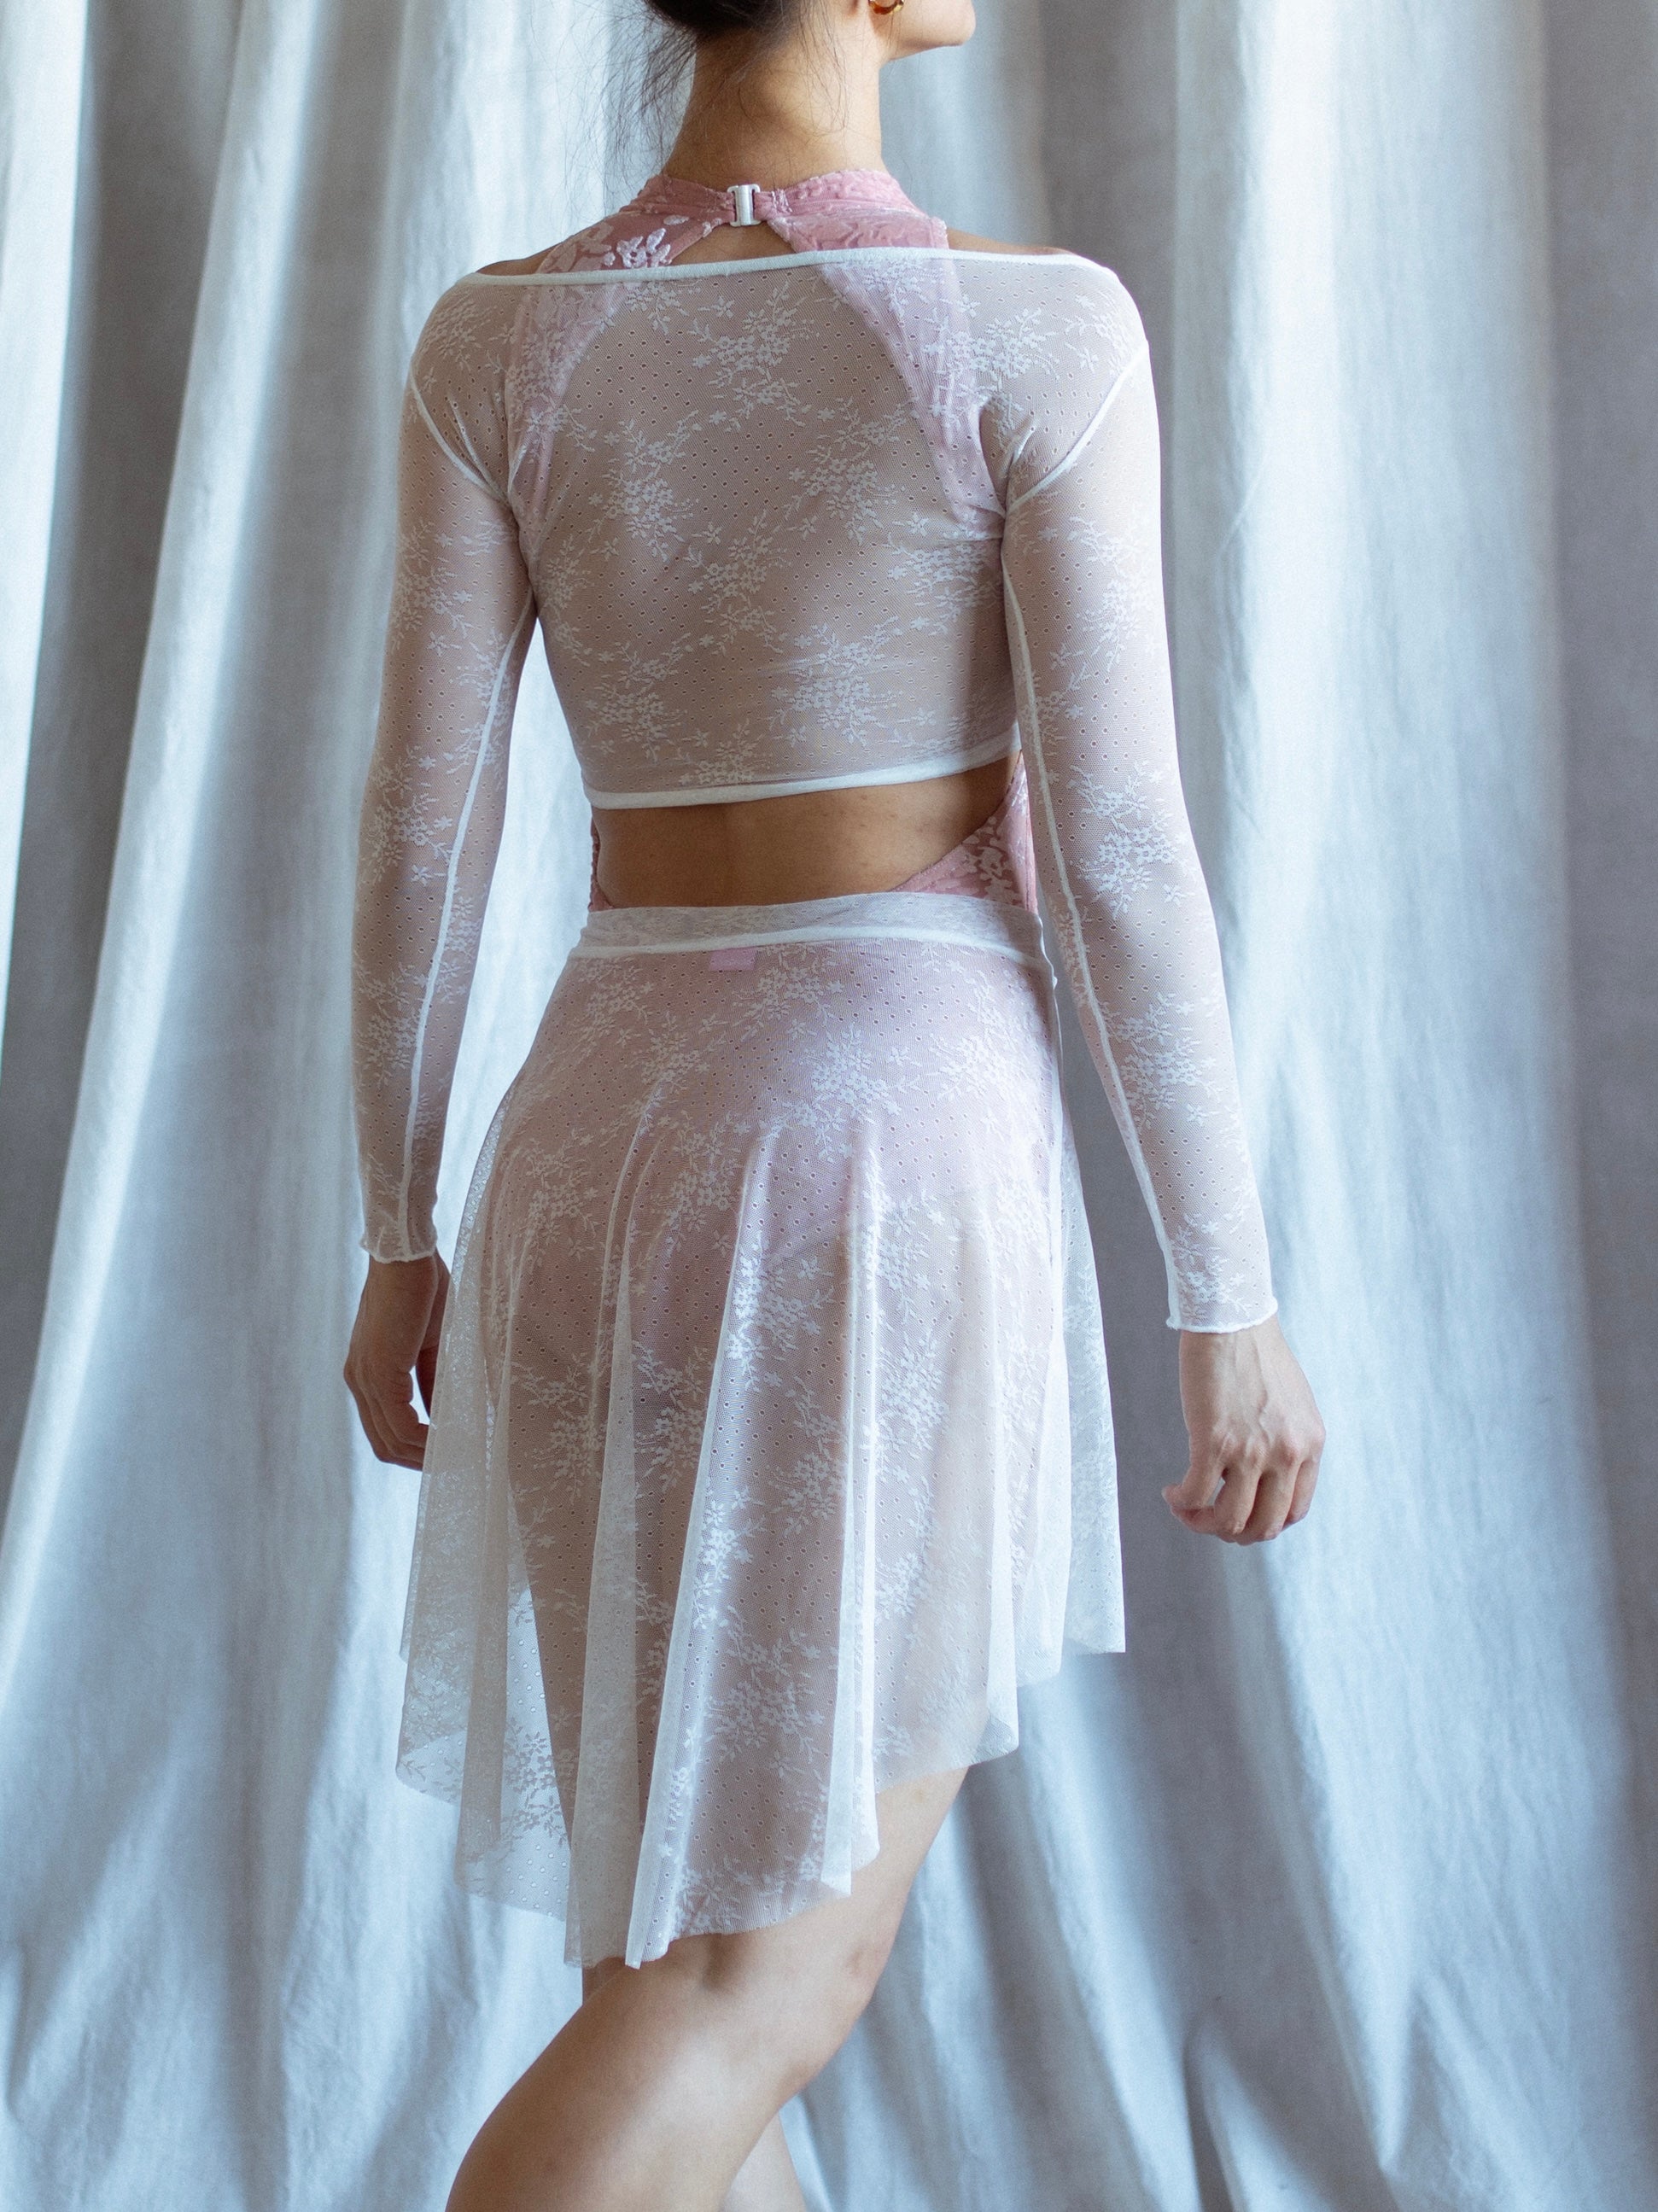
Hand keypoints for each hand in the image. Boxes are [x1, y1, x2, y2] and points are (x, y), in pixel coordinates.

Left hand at [344, 1254, 450, 1468]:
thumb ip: (430, 1379)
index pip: (383, 1431)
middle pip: (383, 1444)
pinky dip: (427, 1439)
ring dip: (426, 1455)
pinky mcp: (379, 1371)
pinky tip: (450, 1439)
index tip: (445, 1455)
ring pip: (391, 1440)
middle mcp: (358, 1380)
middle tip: (455, 1465)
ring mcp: (365, 1378)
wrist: (407, 1255)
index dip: (413, 1451)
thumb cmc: (422, 1288)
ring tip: (459, 1456)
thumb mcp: (429, 1343)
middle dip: (419, 1461)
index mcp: (366, 1374)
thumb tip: (444, 1413)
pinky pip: (401, 1424)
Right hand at [1163, 1314, 1323, 1542]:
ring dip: (1202, 1523)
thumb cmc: (1255, 1353)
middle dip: (1232, 1532)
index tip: (1240, 1514)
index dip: (1264, 1524)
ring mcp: (1252, 1451)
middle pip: (1263, 1525)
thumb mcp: (1292, 1404)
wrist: (1232, 1318)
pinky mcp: (1214, 1441)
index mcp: (1310, 1444)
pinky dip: (1182, 1502)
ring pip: (1229, 1519)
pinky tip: (1172, 1492)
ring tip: (1185, 1507)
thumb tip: (1264, 1476)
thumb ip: (1287, 1440)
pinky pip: (1197, 1494)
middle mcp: (1287, 1453)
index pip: (1295, 1511)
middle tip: (1208, 1518)